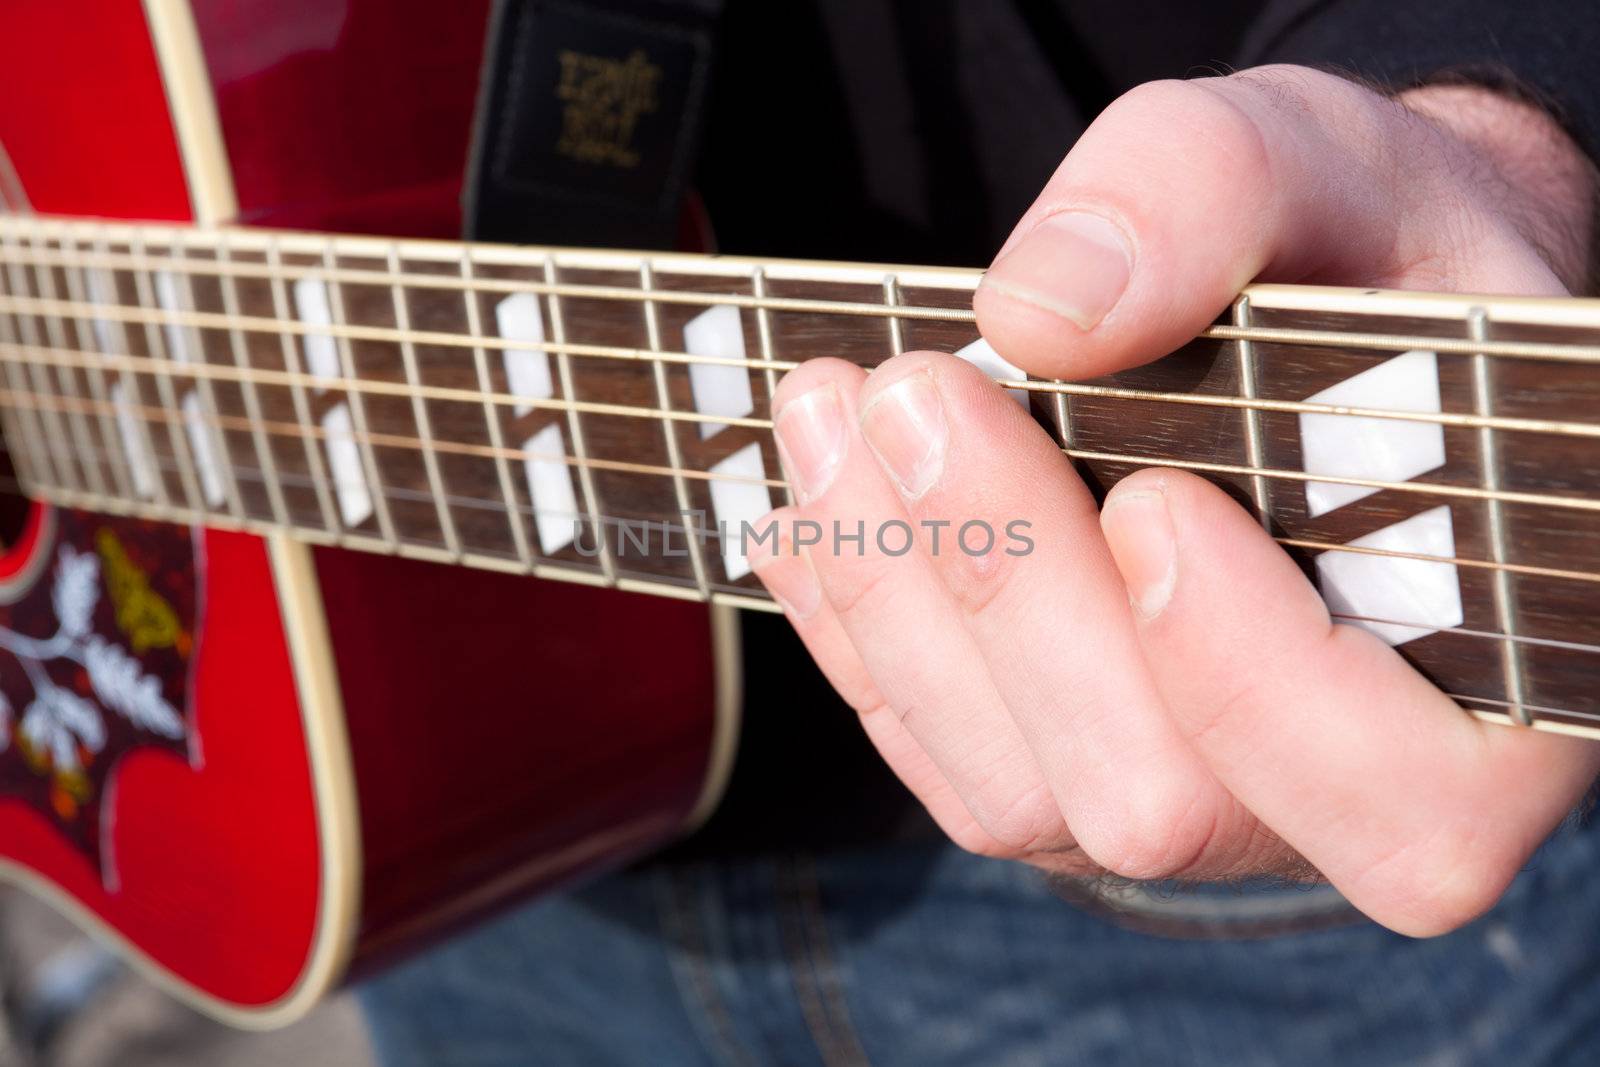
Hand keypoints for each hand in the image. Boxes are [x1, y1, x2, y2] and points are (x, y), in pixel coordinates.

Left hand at [750, 65, 1599, 935]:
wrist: (1314, 305)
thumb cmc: (1363, 255)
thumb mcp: (1331, 168)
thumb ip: (1220, 197)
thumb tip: (1044, 310)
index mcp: (1485, 687)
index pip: (1399, 798)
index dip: (1252, 676)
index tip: (1149, 501)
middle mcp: (1328, 785)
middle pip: (1153, 796)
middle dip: (1012, 594)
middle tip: (916, 396)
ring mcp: (1180, 790)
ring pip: (1015, 793)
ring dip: (898, 602)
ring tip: (833, 411)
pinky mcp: (1057, 764)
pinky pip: (936, 752)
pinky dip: (855, 624)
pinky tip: (814, 499)